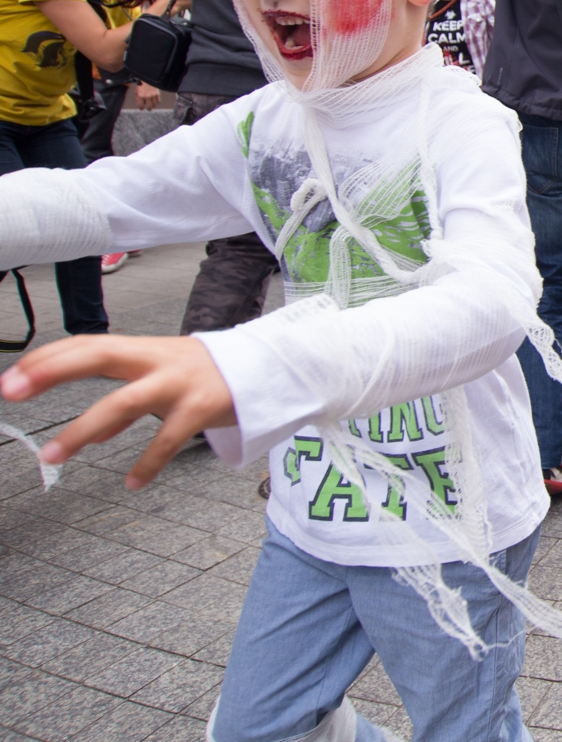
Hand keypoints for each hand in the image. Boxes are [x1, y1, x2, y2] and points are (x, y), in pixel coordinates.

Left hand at [0, 335, 237, 489]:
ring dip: (83, 430)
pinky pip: (167, 440)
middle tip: (12, 390)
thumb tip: (94, 435)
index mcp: (144, 350)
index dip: (48, 358)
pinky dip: (146, 464)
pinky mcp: (201, 408)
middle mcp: (157, 361)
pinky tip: (131, 483)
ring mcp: (178, 384)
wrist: (270, 366)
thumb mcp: (165, 377)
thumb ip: (128, 401)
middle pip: (98, 356)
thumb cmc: (209, 373)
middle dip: (52, 371)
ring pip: (122, 403)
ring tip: (53, 455)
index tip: (12, 376)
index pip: (87, 345)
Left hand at [134, 82, 161, 109]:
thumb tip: (140, 103)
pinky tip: (154, 101)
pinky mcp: (157, 93)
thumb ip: (138, 98)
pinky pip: (158, 101)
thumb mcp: (136, 91)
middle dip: (148, 108)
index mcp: (140, 96)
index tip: (141, 108)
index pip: (141, 106)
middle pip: (149, 107)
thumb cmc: (140, 84)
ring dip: (153, 105)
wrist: (147, 77)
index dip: (141, 108)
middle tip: (148, 108)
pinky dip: (156, 102)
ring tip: (151, 104)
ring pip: (154, 105)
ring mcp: (152, 95)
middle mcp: (147, 96)